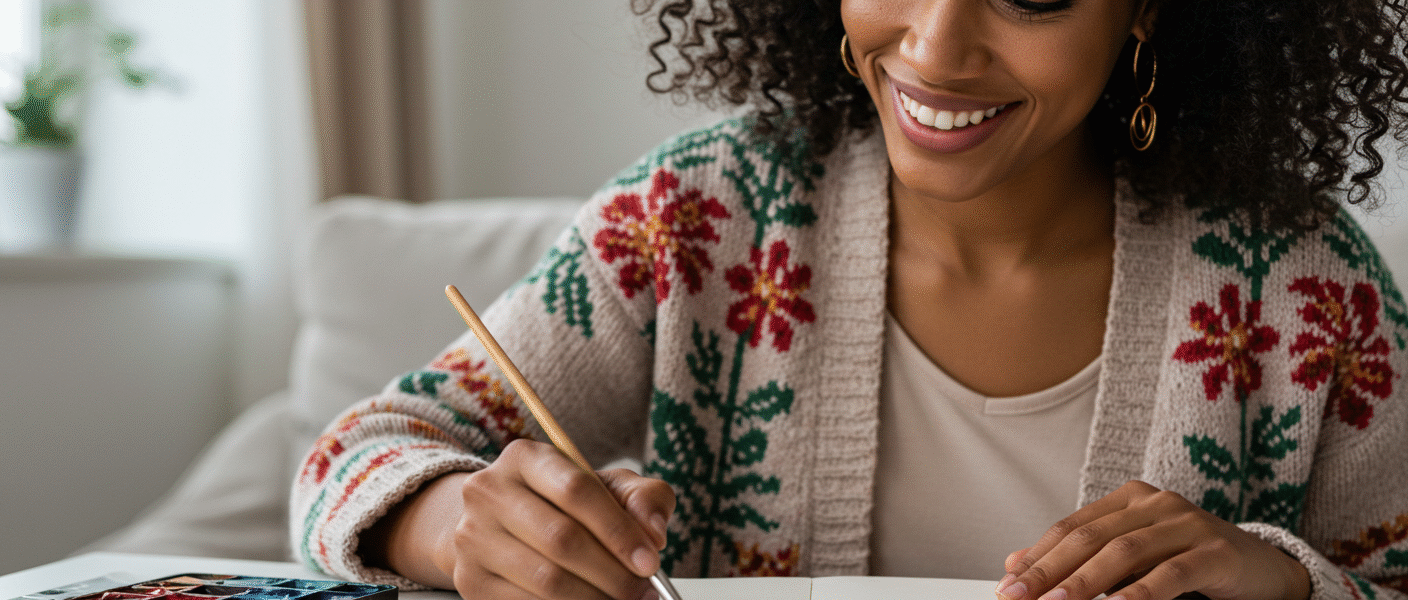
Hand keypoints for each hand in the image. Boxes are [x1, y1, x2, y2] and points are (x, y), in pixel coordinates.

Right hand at [371, 439, 674, 599]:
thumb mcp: (606, 487)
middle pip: (562, 539)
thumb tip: (652, 532)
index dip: (619, 530)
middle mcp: (489, 491)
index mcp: (525, 458)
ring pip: (546, 579)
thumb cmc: (563, 504)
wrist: (501, 526)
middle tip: (642, 590)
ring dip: (594, 598)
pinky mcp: (469, 579)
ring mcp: (473, 537)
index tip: (650, 560)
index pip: (578, 490)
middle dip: (612, 573)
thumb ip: (641, 498)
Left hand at [995, 480, 1309, 599]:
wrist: (1264, 569)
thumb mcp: (1131, 558)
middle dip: (1049, 570)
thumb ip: (1080, 559)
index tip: (1008, 585)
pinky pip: (1171, 573)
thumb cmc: (1190, 561)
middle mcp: (1155, 502)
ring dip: (1085, 583)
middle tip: (1018, 596)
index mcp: (1129, 499)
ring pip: (1125, 552)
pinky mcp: (1215, 552)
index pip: (1072, 528)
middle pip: (1090, 538)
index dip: (1037, 556)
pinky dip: (1141, 593)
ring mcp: (1187, 523)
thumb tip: (1015, 564)